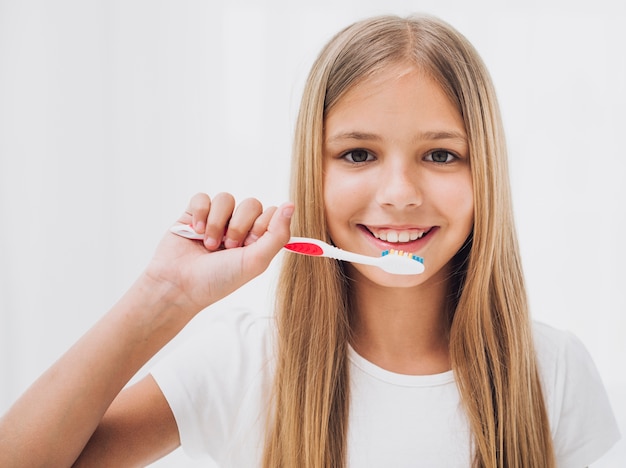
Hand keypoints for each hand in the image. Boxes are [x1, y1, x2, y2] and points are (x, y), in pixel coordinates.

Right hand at [144, 192, 292, 314]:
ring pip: (226, 198)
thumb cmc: (218, 280)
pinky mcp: (194, 214)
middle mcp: (238, 227)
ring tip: (209, 245)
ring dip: (217, 223)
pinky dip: (200, 214)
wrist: (179, 285)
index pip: (271, 213)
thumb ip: (277, 234)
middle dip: (239, 226)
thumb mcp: (256, 261)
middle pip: (251, 203)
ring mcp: (216, 219)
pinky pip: (203, 197)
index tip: (250, 245)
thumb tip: (291, 205)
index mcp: (257, 239)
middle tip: (228, 247)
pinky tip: (195, 231)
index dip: (262, 226)